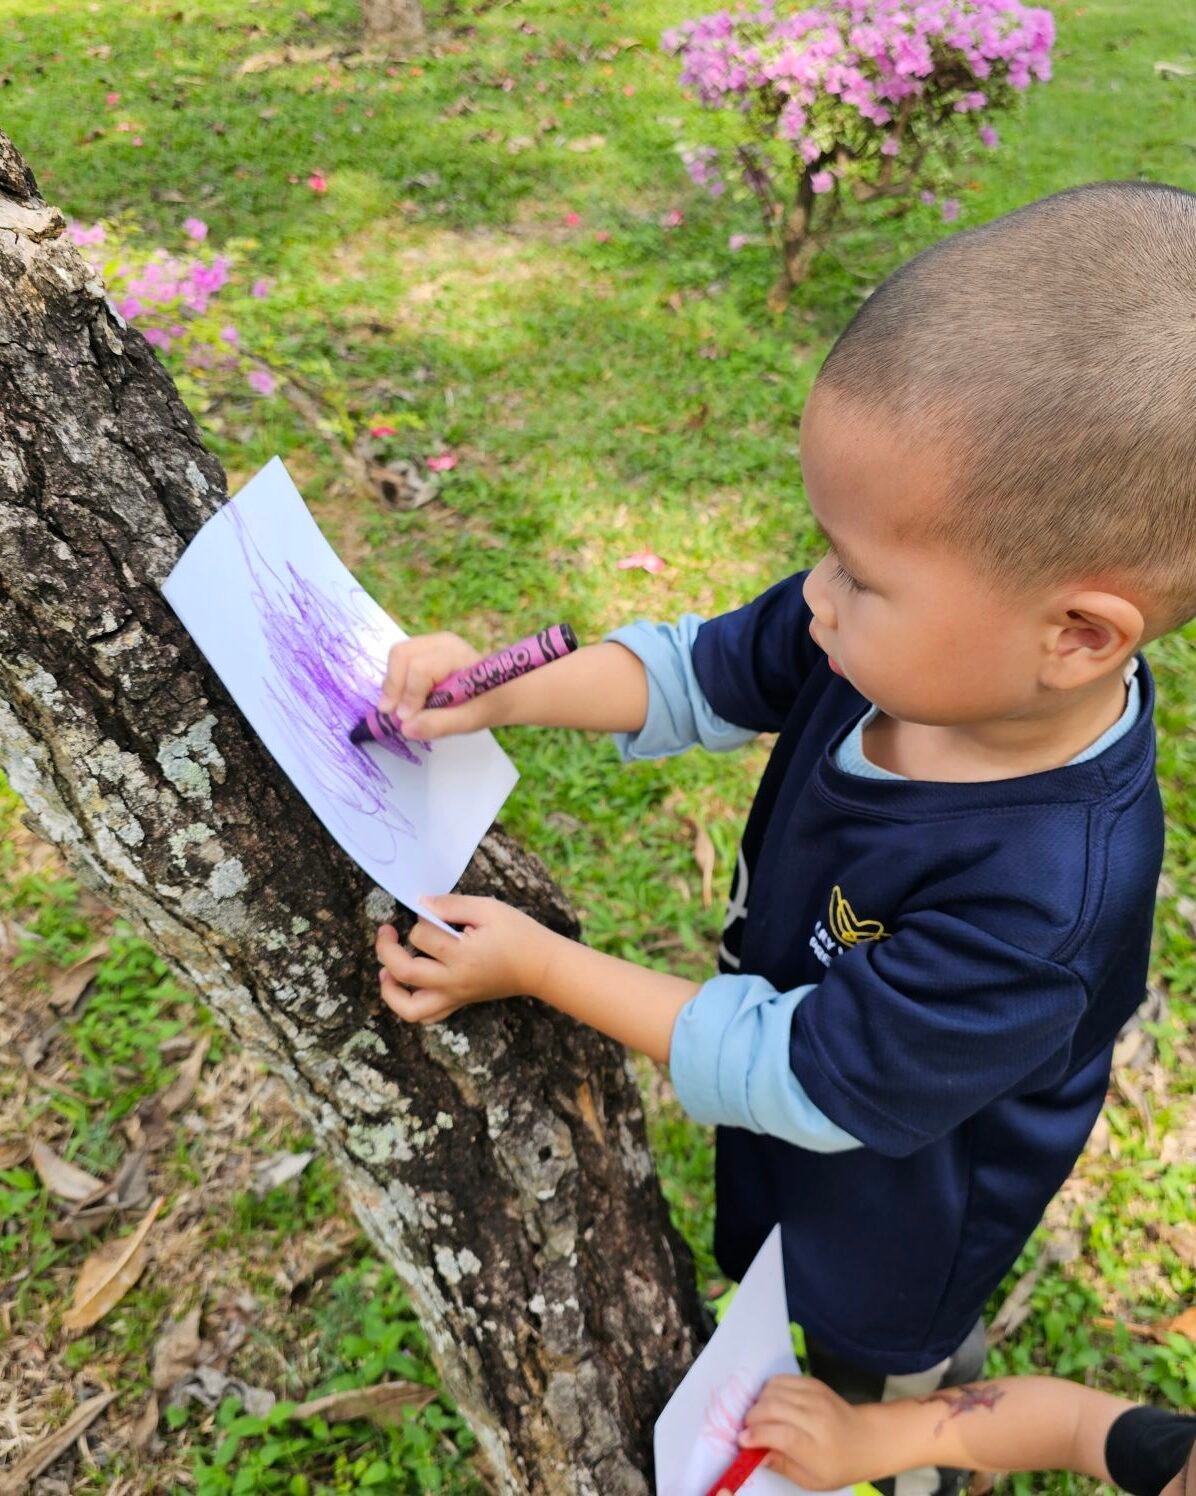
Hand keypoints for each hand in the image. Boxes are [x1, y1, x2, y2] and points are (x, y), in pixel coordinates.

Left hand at [376, 895, 555, 1023]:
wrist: (541, 965)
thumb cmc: (518, 933)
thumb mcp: (488, 908)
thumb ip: (451, 904)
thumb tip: (421, 904)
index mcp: (461, 955)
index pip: (422, 935)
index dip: (421, 918)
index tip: (432, 911)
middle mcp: (454, 981)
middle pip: (404, 971)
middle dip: (386, 949)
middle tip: (386, 931)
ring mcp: (455, 996)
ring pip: (410, 1009)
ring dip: (390, 991)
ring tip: (385, 971)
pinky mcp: (460, 1003)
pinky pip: (427, 1016)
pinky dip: (409, 1006)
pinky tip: (406, 987)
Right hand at [378, 633, 492, 739]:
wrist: (497, 695)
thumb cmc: (485, 706)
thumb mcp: (468, 721)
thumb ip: (439, 724)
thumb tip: (405, 727)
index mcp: (457, 656)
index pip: (421, 669)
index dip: (410, 695)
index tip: (406, 719)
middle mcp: (442, 642)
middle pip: (402, 655)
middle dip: (394, 686)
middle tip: (393, 713)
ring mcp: (431, 641)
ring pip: (396, 655)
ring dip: (393, 684)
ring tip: (400, 707)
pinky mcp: (423, 648)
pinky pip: (399, 660)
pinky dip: (397, 680)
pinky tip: (407, 699)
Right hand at [730, 1377, 878, 1491]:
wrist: (866, 1439)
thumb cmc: (837, 1465)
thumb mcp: (811, 1480)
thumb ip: (782, 1466)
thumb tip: (755, 1454)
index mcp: (816, 1447)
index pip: (781, 1435)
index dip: (758, 1435)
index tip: (743, 1440)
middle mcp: (816, 1418)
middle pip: (773, 1408)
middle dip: (752, 1417)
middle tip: (747, 1429)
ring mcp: (815, 1396)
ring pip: (773, 1390)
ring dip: (758, 1403)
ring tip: (758, 1417)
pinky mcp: (813, 1383)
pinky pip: (781, 1379)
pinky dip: (769, 1390)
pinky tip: (770, 1403)